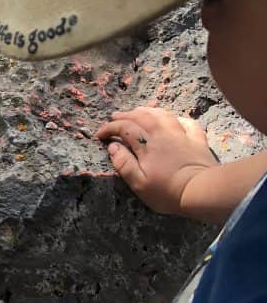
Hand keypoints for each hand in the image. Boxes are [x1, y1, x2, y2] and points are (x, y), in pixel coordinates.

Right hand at [95, 106, 218, 215]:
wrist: (203, 191)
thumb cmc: (167, 191)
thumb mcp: (139, 183)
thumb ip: (124, 164)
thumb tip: (113, 147)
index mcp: (147, 144)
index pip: (124, 128)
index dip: (110, 128)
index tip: (99, 135)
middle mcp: (162, 134)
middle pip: (142, 117)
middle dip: (126, 115)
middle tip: (114, 117)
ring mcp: (181, 135)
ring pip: (162, 115)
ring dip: (148, 111)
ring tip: (138, 111)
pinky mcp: (197, 140)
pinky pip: (187, 123)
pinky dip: (177, 118)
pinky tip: (174, 120)